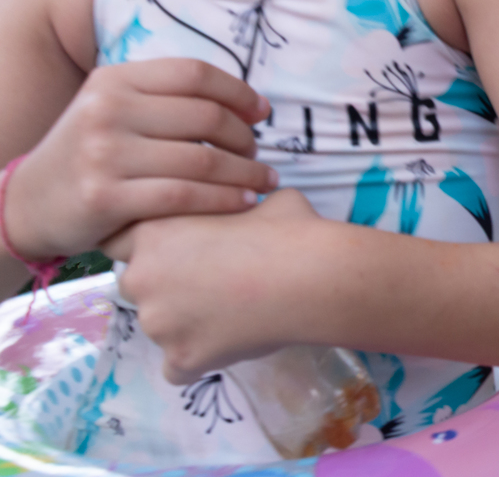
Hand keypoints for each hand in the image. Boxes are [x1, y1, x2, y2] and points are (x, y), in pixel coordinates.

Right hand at [5, 59, 276, 260]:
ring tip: (263, 180)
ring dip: (245, 172)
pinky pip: (184, 196)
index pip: (194, 74)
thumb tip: (249, 103)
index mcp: (114, 80)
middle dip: (245, 137)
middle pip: (205, 116)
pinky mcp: (105, 198)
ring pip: (201, 160)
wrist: (30, 203)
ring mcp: (103, 155)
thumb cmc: (93, 153)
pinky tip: (245, 202)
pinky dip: (224, 200)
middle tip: (257, 154)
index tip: (262, 113)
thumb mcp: (115, 108)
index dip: (238, 91)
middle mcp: (107, 111)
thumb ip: (167, 99)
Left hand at [103, 188, 320, 384]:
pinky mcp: (181, 358)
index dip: (152, 246)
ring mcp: (158, 324)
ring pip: (158, 326)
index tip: (180, 250)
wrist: (309, 277)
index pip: (122, 242)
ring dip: (183, 322)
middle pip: (136, 284)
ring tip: (229, 313)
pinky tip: (227, 342)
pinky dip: (198, 357)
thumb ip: (229, 206)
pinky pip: (177, 367)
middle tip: (208, 281)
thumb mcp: (256, 200)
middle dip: (163, 284)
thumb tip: (247, 208)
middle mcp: (142, 278)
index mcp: (154, 233)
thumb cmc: (286, 229)